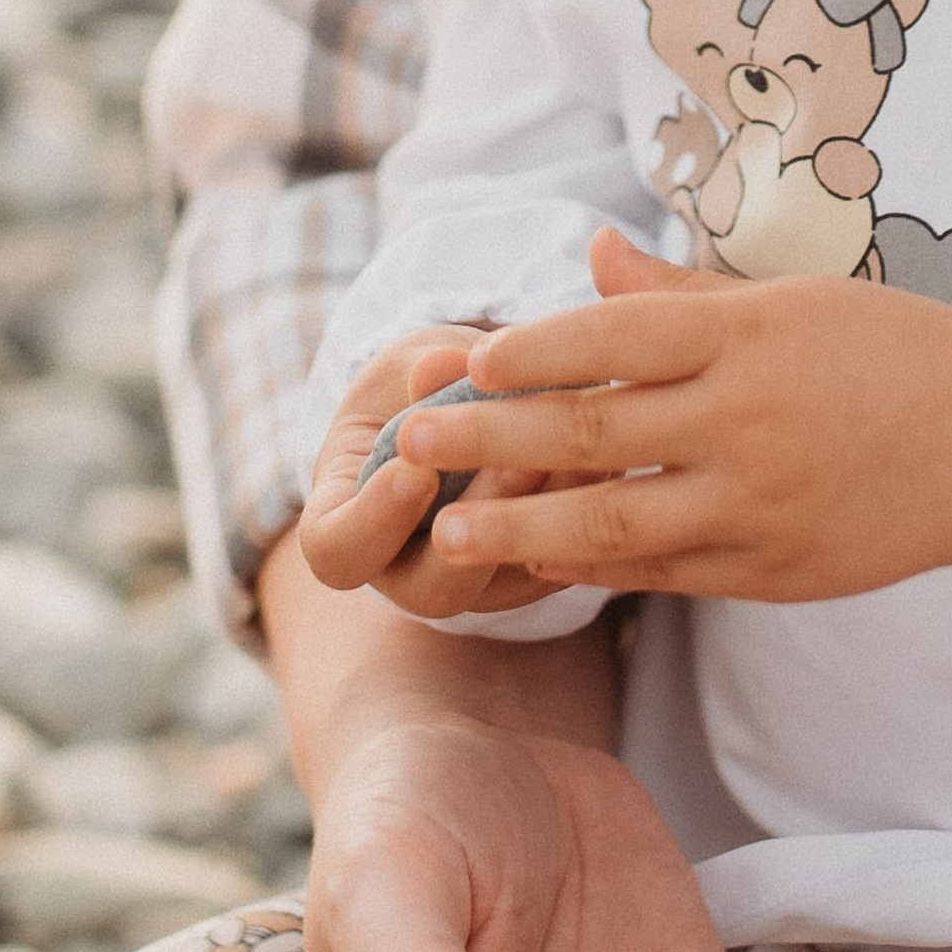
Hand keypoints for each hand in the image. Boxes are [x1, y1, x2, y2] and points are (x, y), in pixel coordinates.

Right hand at [300, 327, 564, 620]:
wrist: (471, 406)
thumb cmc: (416, 388)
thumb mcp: (408, 364)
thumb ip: (420, 368)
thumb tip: (439, 367)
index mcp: (347, 523)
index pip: (338, 551)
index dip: (372, 521)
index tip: (414, 469)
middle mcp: (405, 569)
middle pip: (431, 588)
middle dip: (475, 528)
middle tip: (512, 465)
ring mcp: (475, 581)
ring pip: (508, 580)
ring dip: (543, 521)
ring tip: (579, 457)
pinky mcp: (537, 574)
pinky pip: (561, 562)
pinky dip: (584, 513)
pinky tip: (612, 459)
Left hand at [403, 228, 951, 600]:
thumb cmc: (884, 350)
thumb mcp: (789, 300)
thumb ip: (682, 296)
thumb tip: (593, 258)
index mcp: (750, 337)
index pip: (615, 340)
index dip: (534, 351)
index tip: (467, 359)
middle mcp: (748, 421)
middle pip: (595, 432)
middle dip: (493, 438)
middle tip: (412, 437)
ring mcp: (759, 503)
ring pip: (615, 522)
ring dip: (521, 525)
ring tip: (449, 530)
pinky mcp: (772, 568)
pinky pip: (662, 572)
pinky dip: (594, 568)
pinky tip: (538, 559)